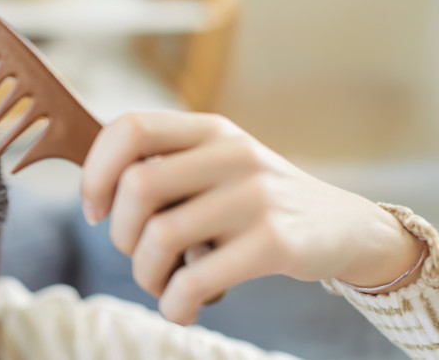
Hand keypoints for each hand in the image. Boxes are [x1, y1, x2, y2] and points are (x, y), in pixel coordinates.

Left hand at [80, 111, 425, 324]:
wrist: (344, 228)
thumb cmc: (257, 202)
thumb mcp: (216, 167)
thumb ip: (164, 169)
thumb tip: (94, 193)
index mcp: (209, 130)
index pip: (130, 129)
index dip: (97, 171)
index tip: (96, 210)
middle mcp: (232, 154)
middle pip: (137, 186)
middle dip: (120, 234)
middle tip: (137, 254)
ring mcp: (256, 196)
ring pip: (160, 237)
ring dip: (146, 275)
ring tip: (163, 286)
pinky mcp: (275, 242)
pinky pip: (196, 279)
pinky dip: (175, 304)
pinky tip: (183, 309)